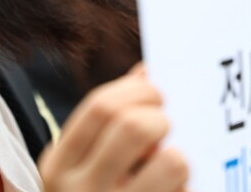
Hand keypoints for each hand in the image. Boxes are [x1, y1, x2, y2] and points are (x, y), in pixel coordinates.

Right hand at [39, 65, 189, 191]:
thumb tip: (148, 71)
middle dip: (163, 116)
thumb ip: (110, 121)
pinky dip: (191, 186)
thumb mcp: (83, 165)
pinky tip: (181, 190)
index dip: (139, 90)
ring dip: (182, 154)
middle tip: (169, 124)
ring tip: (176, 163)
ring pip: (172, 160)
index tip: (158, 93)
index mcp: (58, 165)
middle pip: (136, 125)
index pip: (101, 106)